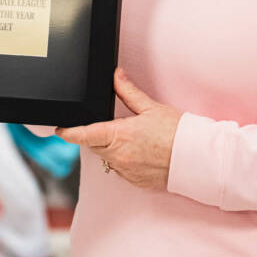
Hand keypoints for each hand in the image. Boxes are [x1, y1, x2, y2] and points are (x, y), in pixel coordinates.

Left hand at [56, 68, 181, 189]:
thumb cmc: (176, 132)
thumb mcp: (150, 107)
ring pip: (106, 158)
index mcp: (119, 135)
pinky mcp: (134, 181)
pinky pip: (120, 169)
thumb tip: (116, 76)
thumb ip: (128, 92)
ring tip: (129, 138)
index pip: (84, 135)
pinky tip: (138, 152)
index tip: (60, 129)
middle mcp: (118, 156)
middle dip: (94, 136)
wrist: (195, 158)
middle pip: (93, 146)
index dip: (68, 132)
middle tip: (107, 126)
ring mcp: (126, 171)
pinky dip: (123, 160)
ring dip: (109, 148)